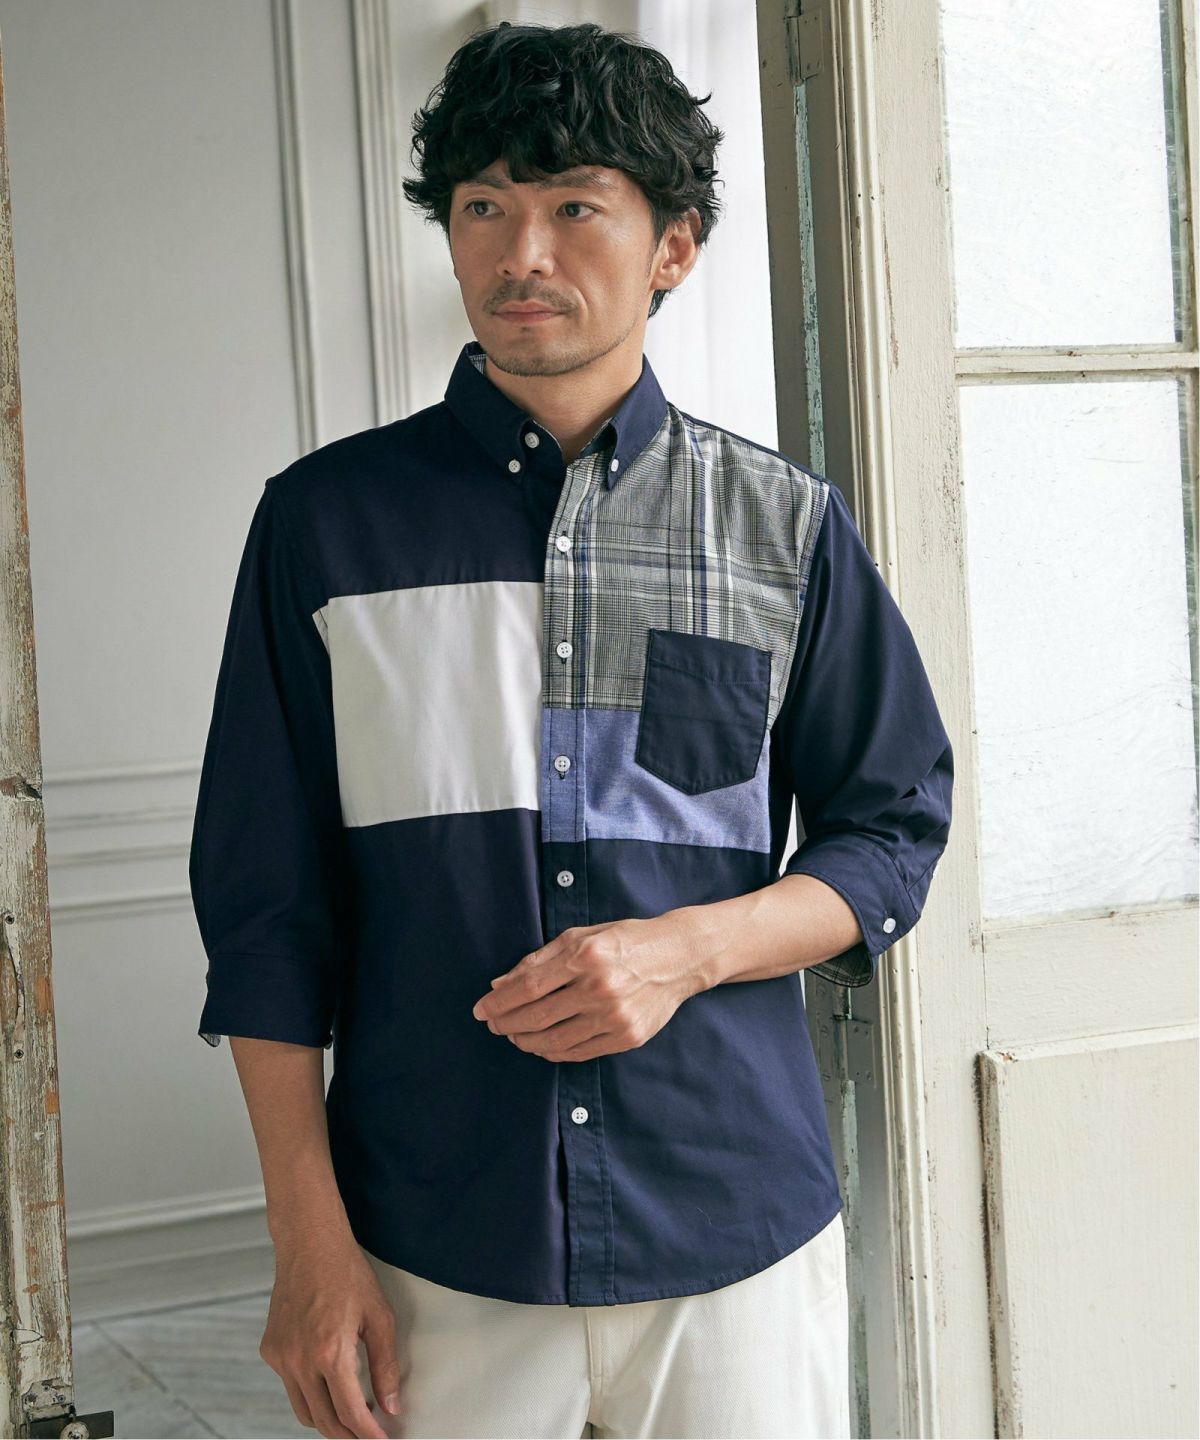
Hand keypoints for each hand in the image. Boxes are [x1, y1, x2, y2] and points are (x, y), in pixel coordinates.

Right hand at [259, 1231, 406, 1437]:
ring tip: (352, 1413)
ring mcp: (280, 1357)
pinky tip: (328, 1380)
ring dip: (328, 1420)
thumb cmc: (348, 1274)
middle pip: (324, 1421)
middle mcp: (299, 1360)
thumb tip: (391, 1405)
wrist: (309, 1244)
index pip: (350, 1413)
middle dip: (349, 1434)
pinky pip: (291, 1387)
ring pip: (303, 1411)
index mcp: (330, 1352)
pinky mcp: (270, 1350)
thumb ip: (385, 1366)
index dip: (368, 1434)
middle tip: (370, 1431)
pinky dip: (310, 1393)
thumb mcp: (378, 1317)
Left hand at [471, 914, 702, 1061]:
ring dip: (526, 1042)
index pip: (528, 987)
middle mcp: (600, 988)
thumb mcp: (581, 936)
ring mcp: (615, 1017)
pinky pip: (579, 1053)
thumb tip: (500, 986)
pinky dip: (553, 1052)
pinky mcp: (627, 1037)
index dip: (499, 1002)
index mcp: (586, 956)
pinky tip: (542, 1045)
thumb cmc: (624, 940)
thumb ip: (539, 960)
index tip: (481, 1010)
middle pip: (537, 1017)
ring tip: (514, 1036)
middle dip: (506, 1024)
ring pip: (555, 1041)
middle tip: (493, 1025)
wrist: (678, 957)